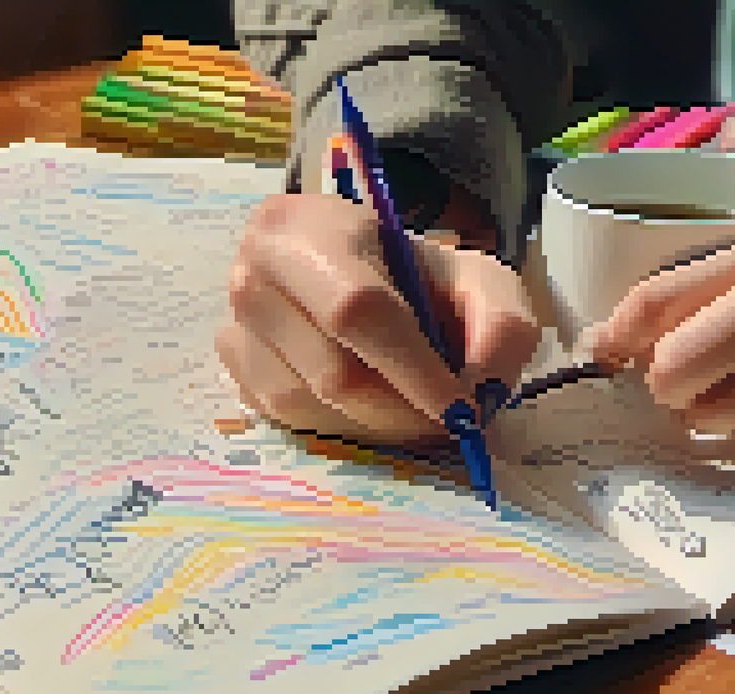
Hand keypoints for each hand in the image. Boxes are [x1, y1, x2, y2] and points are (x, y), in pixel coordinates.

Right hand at [216, 193, 540, 445]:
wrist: (357, 275)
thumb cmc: (415, 277)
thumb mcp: (477, 280)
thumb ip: (501, 324)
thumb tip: (485, 391)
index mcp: (308, 228)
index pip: (358, 309)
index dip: (413, 368)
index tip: (461, 409)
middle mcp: (253, 273)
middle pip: (333, 371)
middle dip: (401, 408)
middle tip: (443, 419)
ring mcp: (234, 325)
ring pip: (309, 404)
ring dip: (372, 422)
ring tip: (405, 403)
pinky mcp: (233, 372)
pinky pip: (287, 420)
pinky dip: (339, 425)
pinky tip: (363, 401)